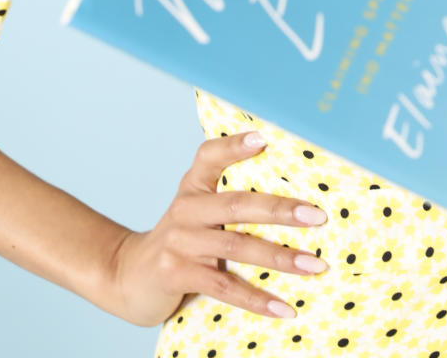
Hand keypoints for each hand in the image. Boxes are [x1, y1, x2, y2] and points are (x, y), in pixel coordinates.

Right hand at [106, 132, 327, 325]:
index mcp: (192, 188)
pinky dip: (257, 299)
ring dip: (280, 258)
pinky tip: (284, 308)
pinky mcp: (176, 273)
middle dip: (281, 210)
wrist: (129, 277)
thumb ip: (228, 201)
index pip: (209, 155)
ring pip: (236, 246)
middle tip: (317, 216)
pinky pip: (223, 286)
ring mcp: (179, 242)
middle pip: (237, 203)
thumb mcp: (197, 212)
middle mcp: (185, 209)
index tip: (263, 137)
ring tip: (314, 265)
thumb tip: (293, 204)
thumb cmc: (180, 242)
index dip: (234, 144)